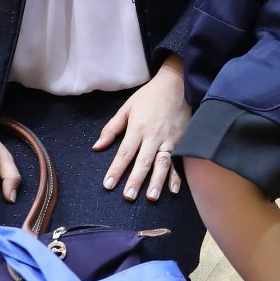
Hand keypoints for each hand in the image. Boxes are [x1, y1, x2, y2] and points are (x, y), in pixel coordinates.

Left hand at [92, 58, 187, 200]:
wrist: (178, 83)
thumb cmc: (150, 96)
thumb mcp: (127, 108)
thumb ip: (112, 128)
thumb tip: (97, 147)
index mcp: (138, 128)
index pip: (125, 153)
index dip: (116, 169)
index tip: (108, 185)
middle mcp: (154, 136)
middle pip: (143, 162)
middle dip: (135, 180)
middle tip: (128, 197)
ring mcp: (170, 140)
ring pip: (163, 164)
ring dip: (157, 182)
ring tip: (151, 197)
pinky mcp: (182, 141)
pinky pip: (178, 162)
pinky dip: (176, 176)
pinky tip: (173, 190)